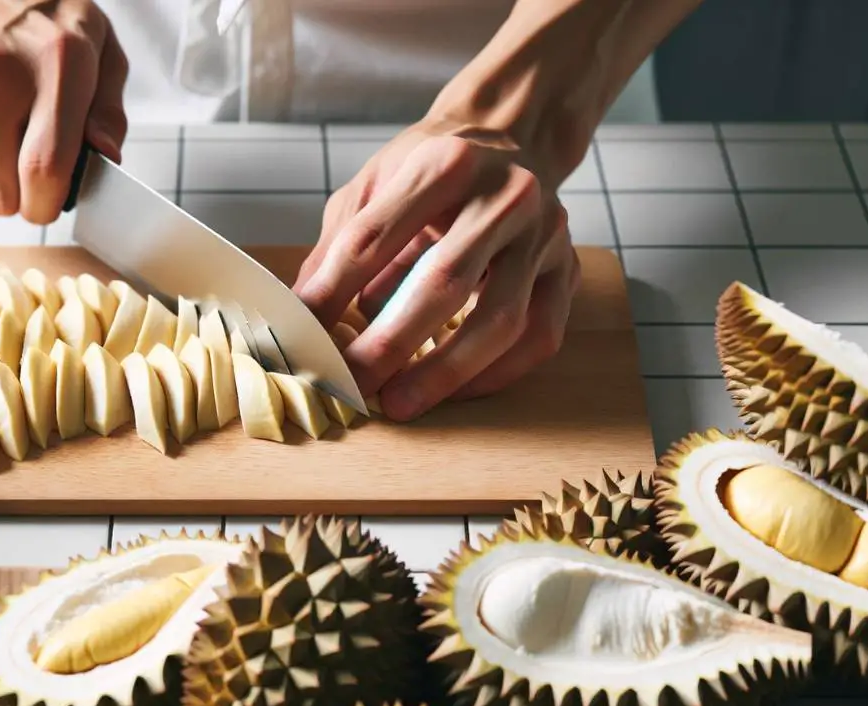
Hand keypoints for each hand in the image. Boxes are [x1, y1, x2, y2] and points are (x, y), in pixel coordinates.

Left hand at [294, 124, 580, 421]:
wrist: (513, 140)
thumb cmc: (432, 170)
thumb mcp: (372, 186)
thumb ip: (337, 249)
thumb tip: (300, 318)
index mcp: (442, 164)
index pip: (374, 237)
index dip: (331, 293)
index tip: (302, 337)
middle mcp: (504, 195)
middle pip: (444, 280)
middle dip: (390, 344)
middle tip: (352, 385)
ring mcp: (544, 235)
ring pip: (502, 319)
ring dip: (445, 372)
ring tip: (399, 402)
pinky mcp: (567, 269)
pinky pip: (539, 336)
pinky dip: (494, 374)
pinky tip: (454, 391)